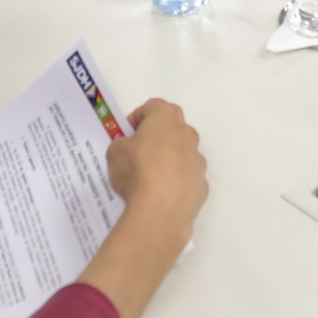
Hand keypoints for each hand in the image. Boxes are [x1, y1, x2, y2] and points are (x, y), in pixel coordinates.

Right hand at [104, 100, 207, 236]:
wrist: (160, 210)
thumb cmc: (137, 171)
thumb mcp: (114, 152)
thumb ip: (122, 145)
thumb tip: (128, 150)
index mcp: (166, 118)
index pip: (152, 107)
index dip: (137, 118)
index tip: (126, 134)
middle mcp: (188, 134)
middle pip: (172, 129)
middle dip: (155, 138)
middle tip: (137, 154)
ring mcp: (198, 161)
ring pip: (182, 154)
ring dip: (168, 161)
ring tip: (148, 179)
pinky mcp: (202, 186)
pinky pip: (186, 179)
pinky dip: (176, 184)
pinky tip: (161, 196)